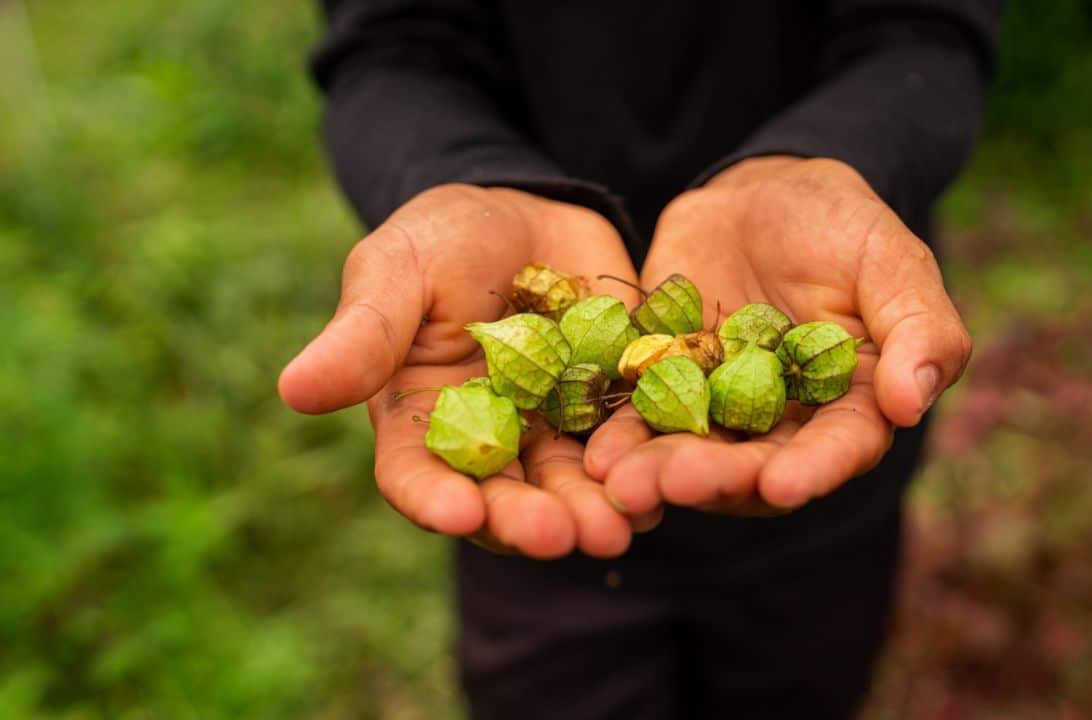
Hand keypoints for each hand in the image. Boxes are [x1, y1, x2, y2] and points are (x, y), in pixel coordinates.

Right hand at [279, 185, 653, 557]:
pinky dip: (642, 465)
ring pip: (569, 484)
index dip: (435, 499)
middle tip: (561, 536)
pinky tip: (665, 478)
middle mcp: (486, 440)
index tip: (459, 513)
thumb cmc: (442, 237)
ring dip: (592, 509)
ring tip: (620, 525)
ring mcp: (550, 430)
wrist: (529, 210)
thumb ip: (362, 334)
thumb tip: (293, 390)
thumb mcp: (397, 270)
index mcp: (420, 419)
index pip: (416, 475)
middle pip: (502, 497)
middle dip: (529, 520)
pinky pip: (626, 445)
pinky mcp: (609, 409)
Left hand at [585, 157, 971, 515]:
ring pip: (692, 453)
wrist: (759, 193)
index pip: (839, 448)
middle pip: (754, 466)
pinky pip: (640, 419)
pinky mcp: (665, 388)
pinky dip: (618, 437)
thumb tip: (912, 401)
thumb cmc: (840, 223)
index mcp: (852, 405)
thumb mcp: (890, 258)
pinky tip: (593, 452)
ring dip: (657, 471)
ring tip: (621, 480)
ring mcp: (720, 412)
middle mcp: (785, 424)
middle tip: (673, 486)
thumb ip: (919, 326)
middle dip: (714, 479)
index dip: (813, 469)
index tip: (784, 485)